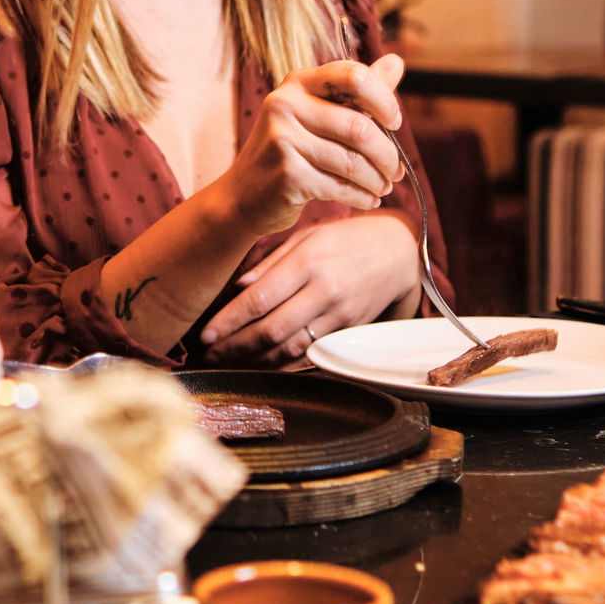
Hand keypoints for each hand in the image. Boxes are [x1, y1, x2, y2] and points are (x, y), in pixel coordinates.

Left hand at [197, 211, 420, 366]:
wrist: (399, 253)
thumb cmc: (346, 238)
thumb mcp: (307, 236)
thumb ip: (271, 261)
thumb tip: (238, 287)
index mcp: (309, 260)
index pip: (260, 298)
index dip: (229, 320)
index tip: (205, 334)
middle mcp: (324, 290)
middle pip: (271, 329)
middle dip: (234, 346)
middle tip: (207, 354)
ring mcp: (339, 314)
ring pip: (289, 348)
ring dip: (254, 361)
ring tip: (226, 363)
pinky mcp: (349, 331)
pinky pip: (309, 355)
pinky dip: (282, 366)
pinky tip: (260, 367)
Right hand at [207, 54, 408, 238]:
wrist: (243, 195)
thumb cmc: (289, 150)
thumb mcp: (319, 113)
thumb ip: (357, 92)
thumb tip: (397, 62)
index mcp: (298, 82)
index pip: (354, 76)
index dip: (384, 100)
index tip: (394, 123)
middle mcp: (285, 104)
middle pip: (359, 127)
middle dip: (387, 155)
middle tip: (395, 172)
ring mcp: (283, 139)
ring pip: (353, 161)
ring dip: (377, 180)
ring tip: (383, 187)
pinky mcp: (287, 174)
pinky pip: (340, 186)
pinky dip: (362, 196)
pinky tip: (368, 199)